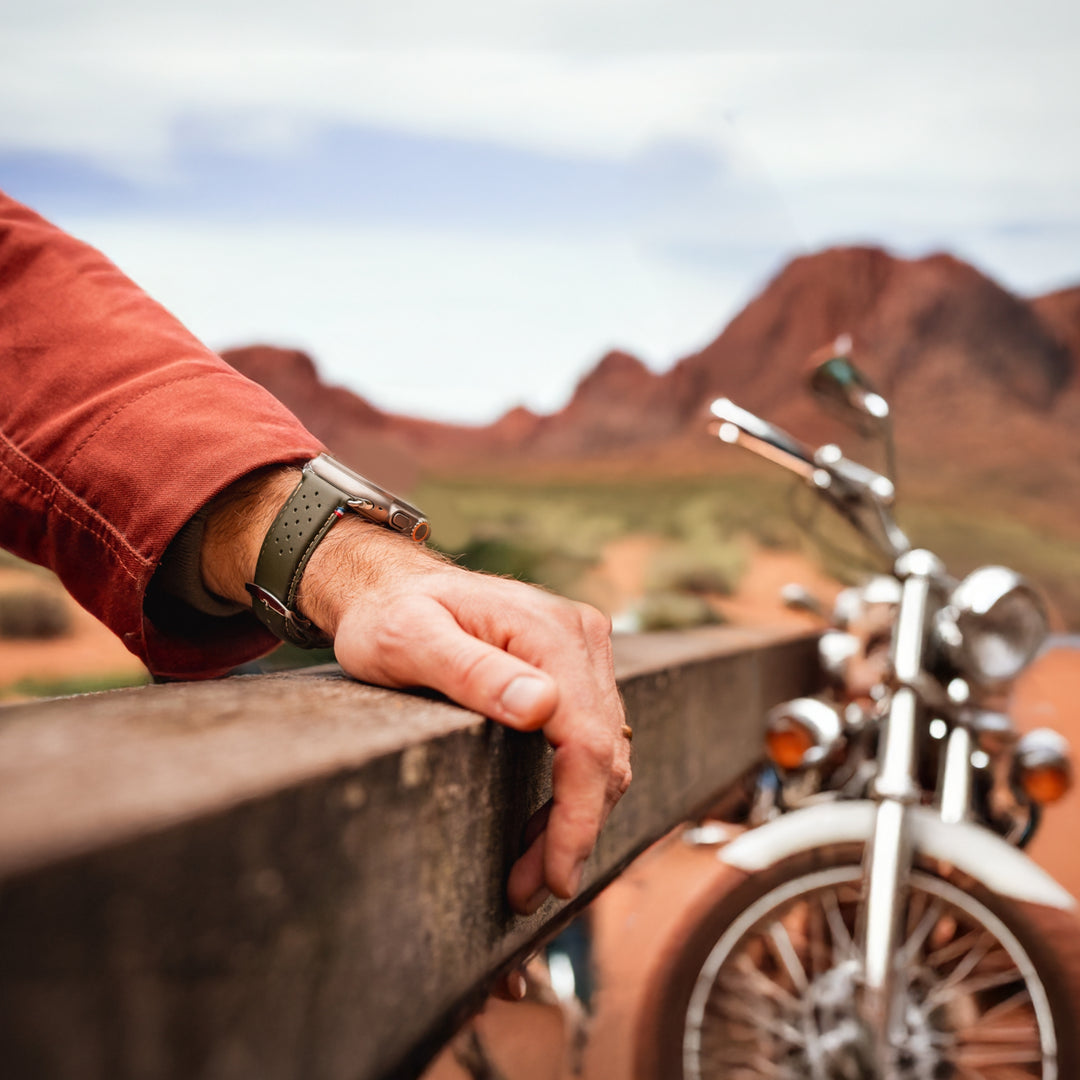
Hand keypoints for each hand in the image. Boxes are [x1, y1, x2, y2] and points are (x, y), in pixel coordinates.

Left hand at [201, 468, 630, 913]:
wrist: (394, 584)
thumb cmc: (389, 615)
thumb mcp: (407, 641)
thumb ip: (471, 670)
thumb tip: (542, 707)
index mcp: (547, 633)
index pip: (588, 740)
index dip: (579, 815)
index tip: (557, 876)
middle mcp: (579, 637)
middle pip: (605, 752)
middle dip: (575, 829)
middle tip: (528, 890)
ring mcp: (582, 648)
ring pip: (605, 750)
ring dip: (578, 813)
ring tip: (532, 870)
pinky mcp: (575, 663)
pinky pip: (593, 734)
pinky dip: (575, 785)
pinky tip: (544, 819)